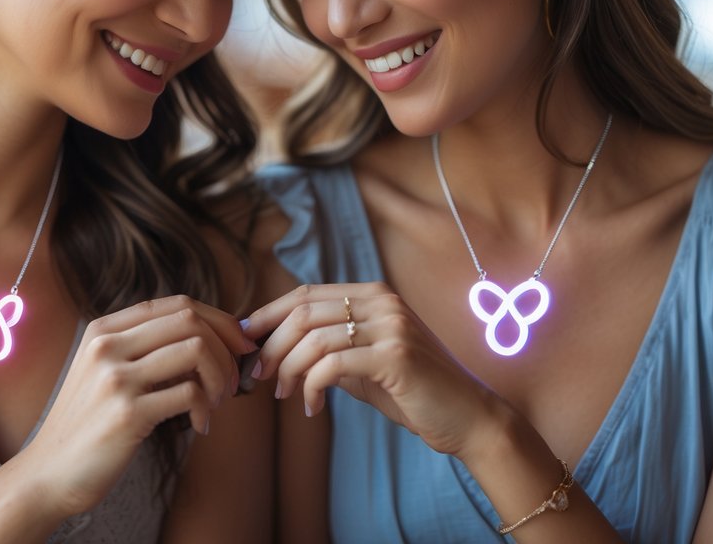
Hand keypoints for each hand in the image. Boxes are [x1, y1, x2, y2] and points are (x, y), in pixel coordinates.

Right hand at [24, 295, 255, 517]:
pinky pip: (190, 394)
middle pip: (190, 319)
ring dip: (221, 376)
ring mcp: (115, 377)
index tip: (239, 344)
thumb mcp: (104, 371)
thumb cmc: (89, 424)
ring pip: (196, 349)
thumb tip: (211, 334)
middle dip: (227, 346)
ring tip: (218, 401)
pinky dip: (207, 408)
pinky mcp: (126, 413)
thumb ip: (143, 347)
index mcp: (104, 329)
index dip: (218, 319)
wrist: (49, 473)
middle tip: (235, 378)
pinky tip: (201, 424)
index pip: (177, 303)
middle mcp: (107, 346)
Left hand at [243, 283, 496, 457]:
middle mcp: (382, 301)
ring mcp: (391, 326)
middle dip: (270, 346)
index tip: (243, 341)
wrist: (469, 418)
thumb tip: (273, 349)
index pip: (305, 293)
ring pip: (313, 338)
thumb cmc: (413, 393)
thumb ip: (328, 350)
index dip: (268, 315)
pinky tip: (311, 407)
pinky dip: (311, 387)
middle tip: (256, 377)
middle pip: (303, 312)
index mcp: (373, 294)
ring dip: (286, 369)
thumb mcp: (363, 365)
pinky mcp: (396, 356)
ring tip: (283, 395)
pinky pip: (332, 365)